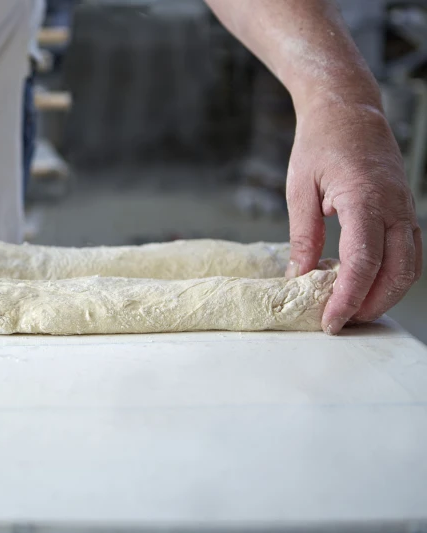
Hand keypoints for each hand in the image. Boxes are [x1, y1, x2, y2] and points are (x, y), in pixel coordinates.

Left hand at [285, 95, 421, 333]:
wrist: (348, 109)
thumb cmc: (320, 143)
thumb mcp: (300, 190)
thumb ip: (303, 236)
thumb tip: (299, 277)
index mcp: (365, 200)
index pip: (362, 264)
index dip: (347, 299)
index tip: (329, 321)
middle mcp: (394, 207)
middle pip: (395, 273)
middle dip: (370, 305)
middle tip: (340, 322)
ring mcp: (405, 208)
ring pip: (409, 266)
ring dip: (385, 294)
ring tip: (353, 309)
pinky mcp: (405, 209)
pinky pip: (410, 251)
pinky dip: (393, 274)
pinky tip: (368, 284)